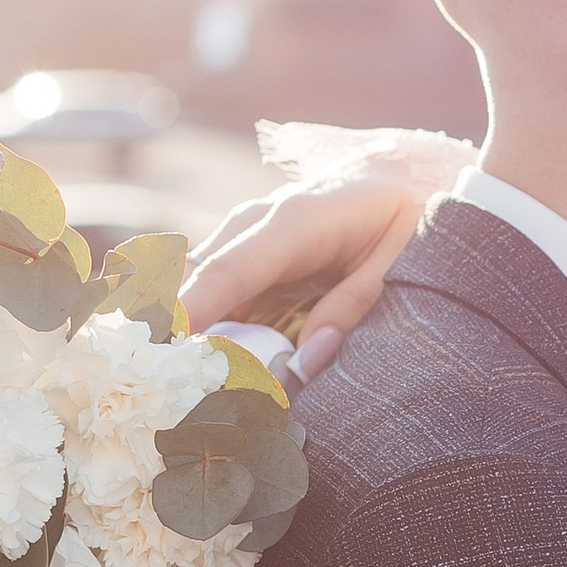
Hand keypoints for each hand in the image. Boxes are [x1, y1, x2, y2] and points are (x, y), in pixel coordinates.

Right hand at [180, 176, 427, 382]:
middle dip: (171, 333)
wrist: (397, 175)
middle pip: (192, 279)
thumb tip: (304, 363)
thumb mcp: (397, 263)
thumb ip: (351, 308)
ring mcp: (243, 236)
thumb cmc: (402, 217)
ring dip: (184, 335)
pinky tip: (207, 368)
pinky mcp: (243, 253)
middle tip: (168, 390)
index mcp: (294, 222)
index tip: (164, 352)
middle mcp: (255, 223)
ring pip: (192, 286)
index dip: (190, 312)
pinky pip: (211, 293)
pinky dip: (203, 329)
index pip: (227, 272)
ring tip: (181, 388)